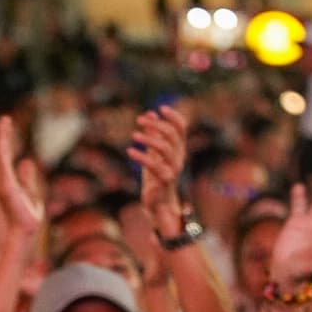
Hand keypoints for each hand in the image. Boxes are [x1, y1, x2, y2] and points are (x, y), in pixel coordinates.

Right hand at [0, 116, 43, 235]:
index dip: (5, 143)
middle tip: (5, 118)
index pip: (5, 159)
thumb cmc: (27, 219)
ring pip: (1, 155)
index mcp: (8, 182)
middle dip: (3, 136)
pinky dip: (2, 148)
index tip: (6, 127)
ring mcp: (3, 182)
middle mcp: (3, 181)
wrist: (26, 232)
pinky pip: (3, 163)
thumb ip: (28, 178)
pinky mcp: (6, 185)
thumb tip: (26, 161)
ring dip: (2, 137)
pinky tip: (3, 136)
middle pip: (1, 154)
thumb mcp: (31, 193)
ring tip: (4, 120)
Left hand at [128, 106, 188, 229]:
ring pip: (165, 148)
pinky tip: (130, 151)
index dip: (174, 117)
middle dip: (156, 125)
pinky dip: (141, 156)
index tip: (161, 109)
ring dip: (149, 139)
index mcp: (178, 149)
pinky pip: (154, 165)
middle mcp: (178, 157)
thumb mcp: (154, 152)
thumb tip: (150, 113)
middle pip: (172, 135)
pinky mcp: (164, 180)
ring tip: (134, 135)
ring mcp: (173, 168)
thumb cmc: (156, 176)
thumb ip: (153, 134)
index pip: (182, 129)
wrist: (158, 203)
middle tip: (139, 120)